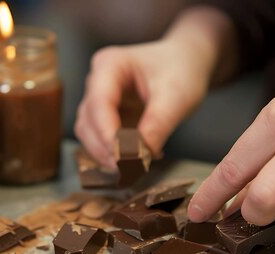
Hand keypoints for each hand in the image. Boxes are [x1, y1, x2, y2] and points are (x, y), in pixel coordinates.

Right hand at [75, 40, 209, 167]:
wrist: (187, 63)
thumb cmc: (181, 69)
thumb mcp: (177, 95)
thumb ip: (158, 124)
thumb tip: (140, 156)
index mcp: (109, 65)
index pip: (99, 103)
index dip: (107, 133)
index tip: (121, 158)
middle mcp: (97, 82)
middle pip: (88, 122)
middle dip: (105, 148)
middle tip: (129, 169)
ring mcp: (99, 100)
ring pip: (89, 134)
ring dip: (107, 155)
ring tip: (136, 166)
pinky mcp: (107, 117)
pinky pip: (101, 140)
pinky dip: (116, 154)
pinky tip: (140, 158)